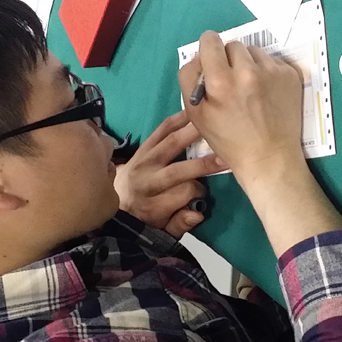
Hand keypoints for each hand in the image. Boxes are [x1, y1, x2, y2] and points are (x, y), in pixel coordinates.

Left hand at [114, 111, 227, 237]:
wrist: (117, 197)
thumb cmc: (146, 215)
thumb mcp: (162, 229)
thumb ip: (180, 224)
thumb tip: (198, 213)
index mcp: (151, 204)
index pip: (182, 194)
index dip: (199, 192)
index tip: (205, 192)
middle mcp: (146, 181)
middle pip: (176, 171)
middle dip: (202, 164)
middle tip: (224, 157)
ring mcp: (143, 160)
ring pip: (169, 143)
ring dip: (192, 133)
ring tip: (213, 125)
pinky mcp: (142, 146)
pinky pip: (161, 129)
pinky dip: (177, 119)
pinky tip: (194, 113)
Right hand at [179, 31, 304, 186]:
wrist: (269, 157)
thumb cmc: (229, 140)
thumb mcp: (197, 115)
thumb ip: (190, 80)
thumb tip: (198, 57)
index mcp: (220, 81)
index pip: (209, 41)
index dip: (208, 50)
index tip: (212, 62)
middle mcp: (247, 70)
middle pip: (232, 45)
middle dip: (228, 59)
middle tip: (231, 82)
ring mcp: (272, 71)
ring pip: (253, 52)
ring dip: (248, 64)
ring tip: (250, 89)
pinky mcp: (290, 74)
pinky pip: (271, 61)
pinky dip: (266, 72)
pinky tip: (266, 93)